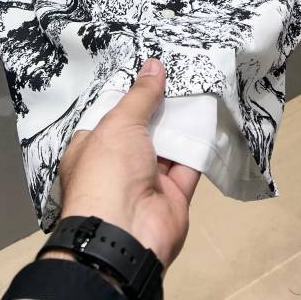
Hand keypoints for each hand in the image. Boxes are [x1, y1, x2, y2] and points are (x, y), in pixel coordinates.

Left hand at [51, 58, 200, 269]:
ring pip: (166, 145)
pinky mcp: (172, 195)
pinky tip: (210, 115)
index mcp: (91, 150)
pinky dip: (198, 143)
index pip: (108, 117)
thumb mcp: (119, 123)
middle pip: (140, 129)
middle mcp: (116, 165)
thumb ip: (140, 95)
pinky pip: (188, 164)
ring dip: (180, 121)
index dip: (127, 95)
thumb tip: (153, 65)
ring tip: (198, 85)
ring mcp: (145, 182)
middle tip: (179, 73)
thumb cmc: (108, 171)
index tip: (147, 72)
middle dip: (158, 106)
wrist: (126, 234)